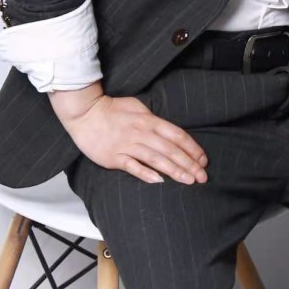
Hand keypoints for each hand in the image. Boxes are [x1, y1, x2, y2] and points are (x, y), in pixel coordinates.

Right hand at [49, 83, 207, 184]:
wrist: (85, 113)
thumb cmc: (112, 109)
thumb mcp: (138, 107)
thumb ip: (154, 120)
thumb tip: (169, 132)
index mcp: (149, 120)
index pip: (177, 135)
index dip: (192, 148)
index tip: (203, 160)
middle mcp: (141, 132)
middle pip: (171, 150)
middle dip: (189, 164)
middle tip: (203, 176)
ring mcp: (128, 145)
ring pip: (156, 159)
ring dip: (175, 171)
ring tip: (189, 181)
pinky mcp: (114, 157)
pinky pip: (133, 166)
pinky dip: (146, 173)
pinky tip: (159, 181)